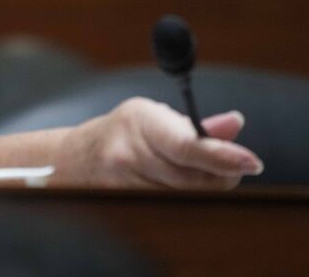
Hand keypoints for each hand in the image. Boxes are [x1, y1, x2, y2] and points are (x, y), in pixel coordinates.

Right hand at [52, 97, 263, 188]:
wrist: (72, 159)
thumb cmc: (121, 132)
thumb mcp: (153, 116)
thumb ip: (194, 125)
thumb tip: (235, 124)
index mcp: (138, 121)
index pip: (186, 145)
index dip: (221, 155)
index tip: (251, 162)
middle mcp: (128, 152)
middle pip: (192, 177)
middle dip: (222, 173)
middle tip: (236, 163)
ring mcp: (123, 182)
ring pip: (185, 195)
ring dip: (203, 185)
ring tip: (197, 168)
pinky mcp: (124, 203)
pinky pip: (171, 206)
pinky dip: (186, 197)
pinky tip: (179, 184)